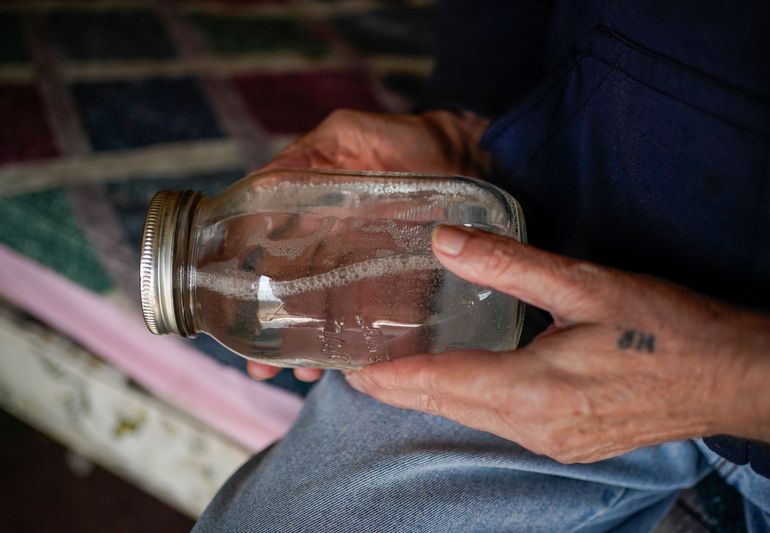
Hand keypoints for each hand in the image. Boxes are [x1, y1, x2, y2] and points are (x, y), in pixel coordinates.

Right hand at [247, 109, 490, 382]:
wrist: (465, 154)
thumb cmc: (404, 140)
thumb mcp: (347, 137)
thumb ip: (304, 157)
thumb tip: (256, 186)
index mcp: (313, 220)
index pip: (273, 260)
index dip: (251, 288)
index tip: (234, 318)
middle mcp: (336, 251)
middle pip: (298, 298)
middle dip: (276, 334)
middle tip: (262, 367)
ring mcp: (370, 272)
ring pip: (334, 316)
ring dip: (314, 347)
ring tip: (303, 372)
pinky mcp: (407, 286)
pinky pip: (384, 321)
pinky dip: (368, 346)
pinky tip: (354, 366)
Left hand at [345, 225, 769, 462]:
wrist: (731, 376)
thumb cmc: (665, 329)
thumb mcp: (583, 284)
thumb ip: (507, 263)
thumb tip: (443, 239)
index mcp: (533, 391)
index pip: (438, 384)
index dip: (389, 377)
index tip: (348, 366)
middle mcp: (534, 428)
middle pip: (448, 405)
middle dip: (401, 386)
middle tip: (360, 363)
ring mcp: (552, 443)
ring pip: (472, 416)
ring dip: (434, 392)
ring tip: (398, 366)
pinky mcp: (567, 443)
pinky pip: (499, 422)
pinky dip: (469, 399)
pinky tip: (461, 378)